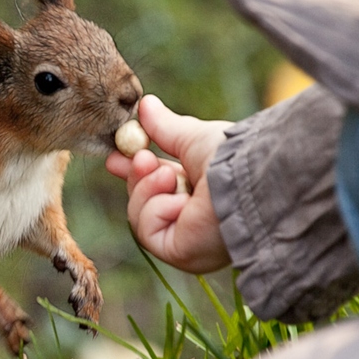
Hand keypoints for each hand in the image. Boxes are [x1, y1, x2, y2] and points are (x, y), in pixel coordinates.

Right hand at [105, 95, 232, 273]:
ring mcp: (186, 242)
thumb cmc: (230, 156)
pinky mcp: (179, 253)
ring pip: (139, 216)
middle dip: (135, 178)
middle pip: (144, 205)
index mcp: (200, 197)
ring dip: (147, 188)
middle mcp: (194, 224)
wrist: (243, 176)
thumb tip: (146, 105)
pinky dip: (156, 208)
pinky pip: (146, 231)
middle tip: (139, 157)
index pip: (159, 189)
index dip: (135, 174)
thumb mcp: (191, 138)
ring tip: (168, 174)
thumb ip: (165, 128)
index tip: (115, 157)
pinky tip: (180, 200)